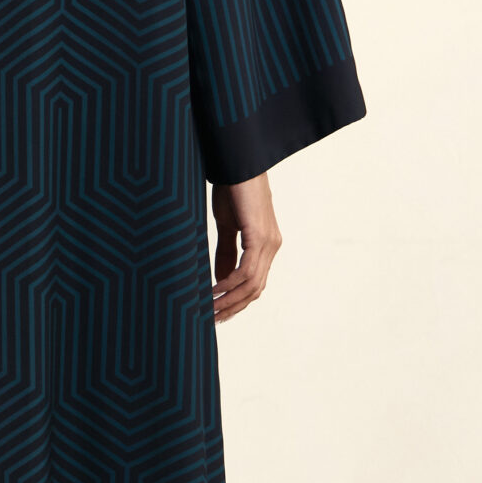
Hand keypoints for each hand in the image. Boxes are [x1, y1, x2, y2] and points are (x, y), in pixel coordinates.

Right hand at [210, 173, 281, 322]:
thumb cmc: (232, 190)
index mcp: (266, 245)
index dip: (238, 301)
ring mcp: (268, 242)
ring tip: (209, 309)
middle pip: (255, 289)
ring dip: (229, 300)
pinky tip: (213, 289)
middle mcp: (272, 246)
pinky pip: (246, 270)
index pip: (255, 283)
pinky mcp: (259, 236)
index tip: (219, 313)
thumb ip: (227, 252)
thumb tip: (222, 279)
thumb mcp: (228, 226)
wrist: (237, 164)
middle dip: (233, 307)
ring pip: (251, 284)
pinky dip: (229, 283)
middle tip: (212, 318)